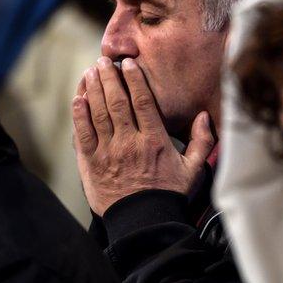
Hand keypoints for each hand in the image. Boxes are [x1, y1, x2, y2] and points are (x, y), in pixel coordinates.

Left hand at [72, 57, 214, 215]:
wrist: (144, 222)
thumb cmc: (169, 194)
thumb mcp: (194, 169)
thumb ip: (202, 141)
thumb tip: (204, 116)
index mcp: (154, 140)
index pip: (142, 102)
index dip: (134, 80)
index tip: (128, 64)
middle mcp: (130, 142)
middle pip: (116, 101)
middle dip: (109, 78)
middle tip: (104, 61)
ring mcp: (108, 152)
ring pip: (98, 113)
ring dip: (93, 89)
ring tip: (90, 72)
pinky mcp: (92, 163)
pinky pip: (82, 134)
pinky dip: (79, 114)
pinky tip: (78, 98)